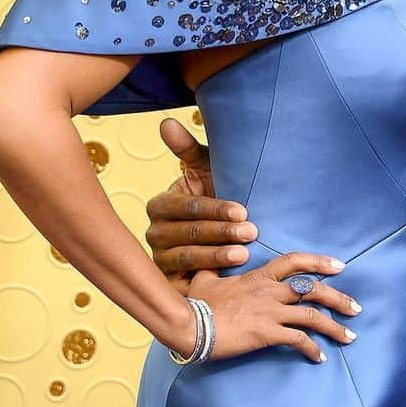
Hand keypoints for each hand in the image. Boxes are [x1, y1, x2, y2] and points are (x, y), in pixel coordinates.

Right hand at [145, 118, 254, 291]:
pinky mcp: (169, 283)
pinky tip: (227, 280)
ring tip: (244, 254)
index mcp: (160, 204)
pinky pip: (186, 283)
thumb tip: (166, 122)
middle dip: (222, 232)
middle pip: (189, 233)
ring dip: (217, 256)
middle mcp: (154, 233)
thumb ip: (188, 149)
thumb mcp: (207, 170)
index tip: (243, 210)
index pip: (187, 207)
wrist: (229, 232)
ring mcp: (159, 260)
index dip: (215, 209)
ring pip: (188, 258)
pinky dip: (206, 280)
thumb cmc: (217, 194)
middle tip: (251, 232)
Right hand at [182, 252, 360, 362]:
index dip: (319, 262)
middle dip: (339, 299)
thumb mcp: (206, 279)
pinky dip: (312, 348)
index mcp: (261, 275)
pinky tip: (320, 357)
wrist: (191, 324)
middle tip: (356, 309)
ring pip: (312, 316)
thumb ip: (214, 270)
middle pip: (314, 290)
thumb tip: (209, 265)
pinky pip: (298, 339)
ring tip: (350, 337)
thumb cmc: (197, 303)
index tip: (339, 266)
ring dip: (334, 327)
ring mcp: (271, 312)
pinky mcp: (268, 333)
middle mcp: (271, 291)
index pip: (296, 261)